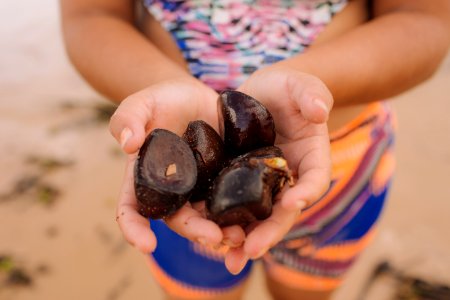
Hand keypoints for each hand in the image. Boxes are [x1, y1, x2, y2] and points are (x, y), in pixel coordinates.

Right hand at [109, 77, 244, 253]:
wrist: (195, 96)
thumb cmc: (162, 100)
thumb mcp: (142, 102)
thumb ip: (128, 118)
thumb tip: (127, 144)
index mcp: (146, 178)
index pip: (133, 208)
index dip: (135, 229)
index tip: (147, 245)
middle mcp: (173, 190)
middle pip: (179, 220)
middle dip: (195, 231)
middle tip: (214, 237)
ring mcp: (200, 187)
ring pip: (208, 217)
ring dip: (222, 230)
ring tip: (239, 235)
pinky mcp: (223, 179)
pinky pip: (230, 200)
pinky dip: (241, 212)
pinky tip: (256, 216)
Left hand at [224, 66, 332, 272]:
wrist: (258, 93)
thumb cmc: (284, 87)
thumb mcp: (300, 83)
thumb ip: (312, 93)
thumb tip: (319, 110)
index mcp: (311, 158)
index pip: (315, 180)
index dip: (307, 192)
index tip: (293, 202)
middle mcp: (289, 178)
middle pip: (284, 210)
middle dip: (269, 231)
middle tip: (251, 250)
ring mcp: (263, 183)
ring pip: (258, 217)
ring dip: (245, 240)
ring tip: (231, 260)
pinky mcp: (238, 182)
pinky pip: (234, 205)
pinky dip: (224, 223)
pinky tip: (209, 239)